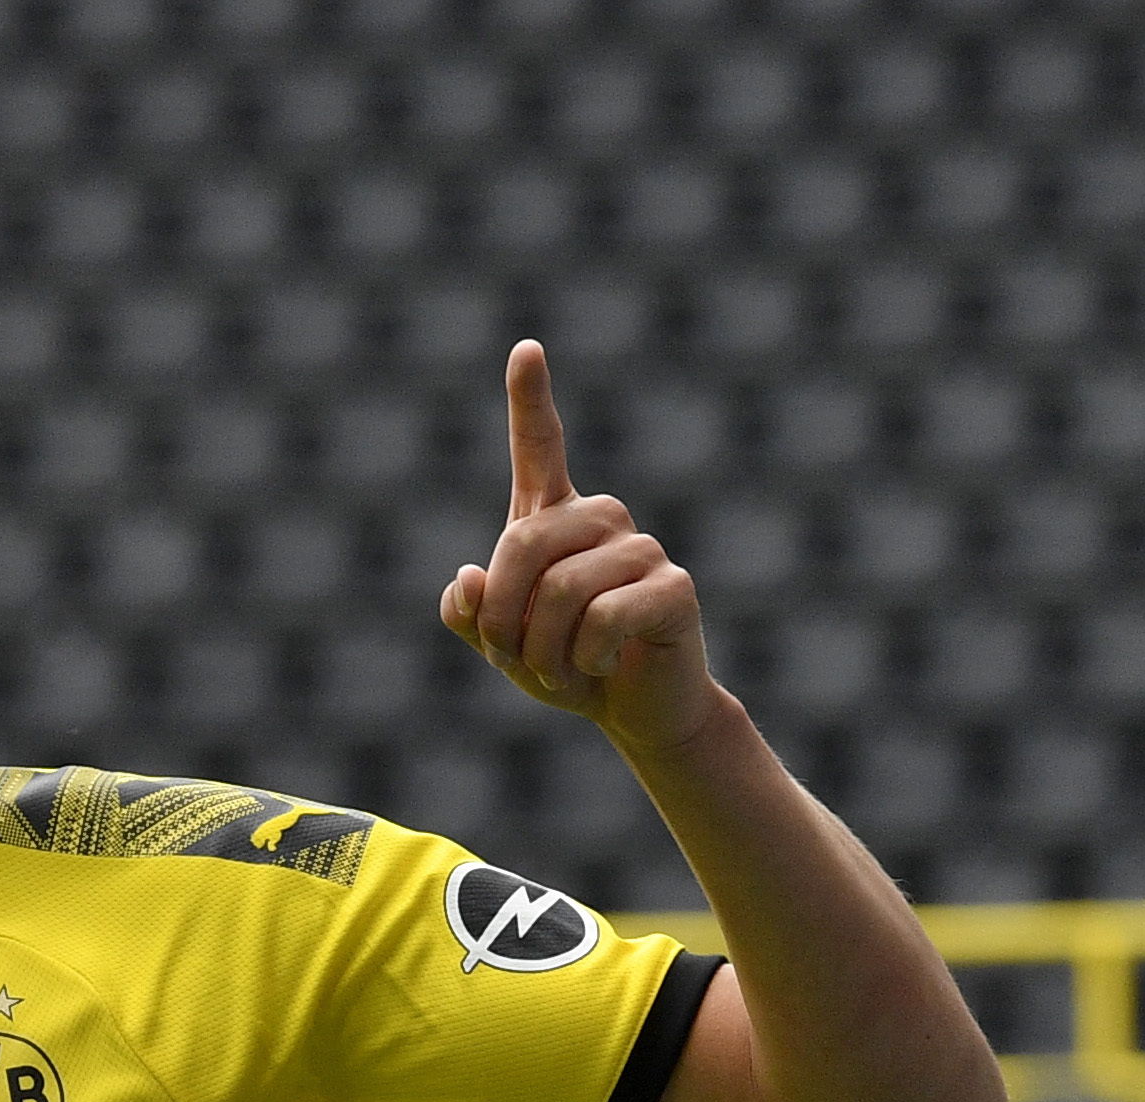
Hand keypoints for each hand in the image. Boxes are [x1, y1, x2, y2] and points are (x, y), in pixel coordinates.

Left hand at [441, 340, 714, 755]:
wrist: (634, 710)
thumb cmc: (564, 666)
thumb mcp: (499, 646)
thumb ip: (469, 615)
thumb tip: (469, 577)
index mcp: (555, 521)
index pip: (540, 448)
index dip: (531, 399)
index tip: (526, 348)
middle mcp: (601, 519)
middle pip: (521, 546)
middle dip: (502, 619)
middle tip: (516, 659)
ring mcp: (642, 548)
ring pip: (559, 591)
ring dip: (542, 651)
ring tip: (561, 669)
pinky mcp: (674, 587)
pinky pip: (603, 617)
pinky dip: (583, 658)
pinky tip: (600, 666)